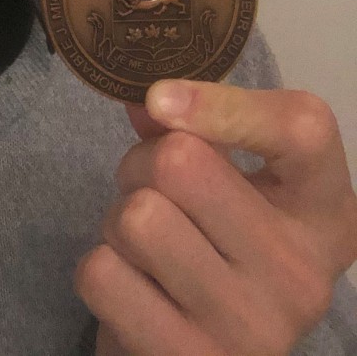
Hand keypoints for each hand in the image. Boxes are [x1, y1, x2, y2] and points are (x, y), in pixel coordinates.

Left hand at [74, 79, 356, 355]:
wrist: (217, 348)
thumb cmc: (224, 243)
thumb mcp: (234, 182)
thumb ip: (192, 130)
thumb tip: (142, 99)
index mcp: (326, 211)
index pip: (301, 130)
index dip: (221, 103)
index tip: (160, 98)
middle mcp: (301, 272)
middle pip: (180, 163)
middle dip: (142, 164)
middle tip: (156, 193)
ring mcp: (251, 326)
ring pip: (136, 218)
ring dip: (119, 220)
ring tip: (147, 244)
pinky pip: (102, 273)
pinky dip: (102, 269)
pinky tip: (136, 286)